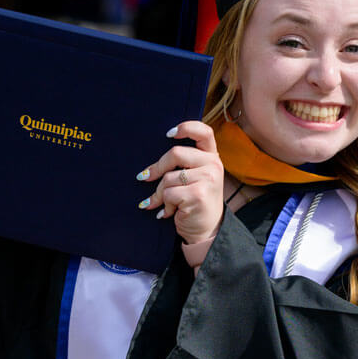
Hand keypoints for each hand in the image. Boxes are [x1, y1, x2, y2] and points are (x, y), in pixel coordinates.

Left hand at [136, 121, 223, 244]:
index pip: (204, 132)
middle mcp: (213, 165)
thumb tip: (150, 165)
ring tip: (162, 204)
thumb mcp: (196, 179)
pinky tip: (170, 212)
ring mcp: (208, 179)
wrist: (206, 231)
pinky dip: (164, 205)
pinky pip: (168, 193)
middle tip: (144, 177)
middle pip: (175, 153)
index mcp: (213, 157)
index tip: (168, 134)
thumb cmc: (195, 202)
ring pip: (168, 177)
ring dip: (159, 194)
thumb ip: (184, 164)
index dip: (186, 127)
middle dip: (156, 168)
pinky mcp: (198, 194)